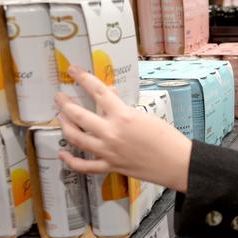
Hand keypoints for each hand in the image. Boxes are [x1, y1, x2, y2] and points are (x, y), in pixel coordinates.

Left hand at [54, 65, 191, 192]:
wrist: (177, 163)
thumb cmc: (168, 138)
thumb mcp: (147, 116)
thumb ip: (125, 108)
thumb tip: (111, 97)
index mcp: (123, 116)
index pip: (98, 91)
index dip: (83, 78)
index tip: (73, 71)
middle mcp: (111, 133)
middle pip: (78, 115)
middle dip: (65, 103)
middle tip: (60, 97)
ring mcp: (108, 151)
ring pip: (75, 138)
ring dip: (65, 125)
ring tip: (61, 117)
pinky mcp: (110, 166)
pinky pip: (84, 166)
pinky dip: (70, 161)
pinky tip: (63, 154)